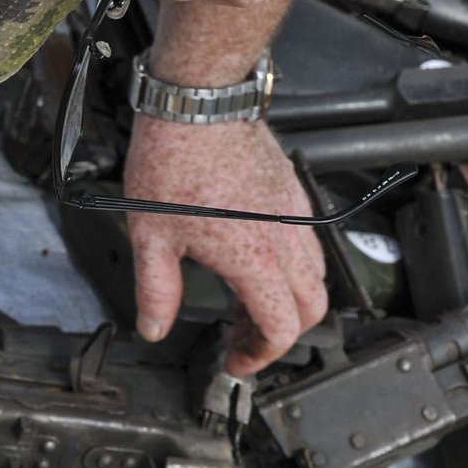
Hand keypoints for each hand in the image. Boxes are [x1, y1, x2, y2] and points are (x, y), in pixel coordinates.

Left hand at [124, 116, 327, 374]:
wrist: (200, 107)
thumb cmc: (176, 162)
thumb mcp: (151, 237)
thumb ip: (156, 291)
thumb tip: (154, 327)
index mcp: (254, 259)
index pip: (281, 327)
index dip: (260, 355)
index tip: (236, 360)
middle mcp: (286, 239)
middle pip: (312, 307)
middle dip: (281, 333)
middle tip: (242, 337)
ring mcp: (296, 214)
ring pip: (316, 275)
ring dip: (290, 299)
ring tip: (247, 301)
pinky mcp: (294, 193)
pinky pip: (311, 242)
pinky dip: (294, 267)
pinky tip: (257, 261)